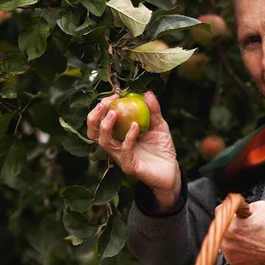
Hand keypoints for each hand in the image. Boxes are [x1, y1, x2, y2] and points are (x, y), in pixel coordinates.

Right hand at [86, 91, 180, 209]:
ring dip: (106, 126)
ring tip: (114, 112)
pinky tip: (135, 126)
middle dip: (94, 116)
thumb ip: (153, 111)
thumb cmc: (162, 148)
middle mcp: (116, 146)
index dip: (103, 107)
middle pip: (93, 132)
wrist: (172, 171)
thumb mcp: (159, 125)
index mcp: (118, 136)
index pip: (101, 121)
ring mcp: (121, 157)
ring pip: (104, 142)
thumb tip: (147, 93)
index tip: (115, 95)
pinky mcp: (130, 166)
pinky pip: (124, 151)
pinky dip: (128, 137)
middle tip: (104, 104)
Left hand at [220, 201, 264, 264]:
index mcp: (230, 227)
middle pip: (222, 228)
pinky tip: (251, 246)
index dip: (230, 209)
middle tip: (245, 225)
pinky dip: (239, 250)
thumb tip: (237, 208)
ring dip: (234, 238)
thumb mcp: (259, 206)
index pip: (220, 212)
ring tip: (250, 237)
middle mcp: (227, 243)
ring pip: (227, 242)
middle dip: (231, 225)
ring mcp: (231, 256)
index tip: (235, 212)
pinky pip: (232, 254)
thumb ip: (242, 206)